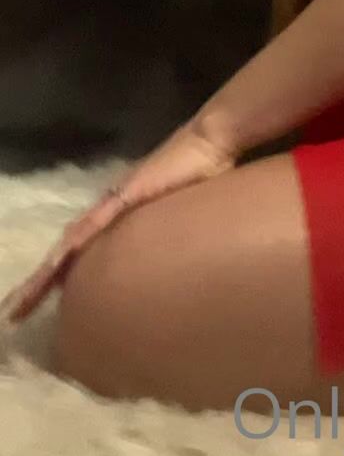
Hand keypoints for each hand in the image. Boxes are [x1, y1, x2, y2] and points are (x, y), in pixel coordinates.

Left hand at [0, 119, 236, 329]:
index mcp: (118, 216)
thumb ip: (167, 237)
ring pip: (70, 242)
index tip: (38, 305)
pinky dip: (75, 245)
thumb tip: (170, 268)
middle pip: (65, 251)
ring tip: (24, 301)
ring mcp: (115, 199)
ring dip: (45, 273)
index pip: (79, 250)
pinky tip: (58, 263)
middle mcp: (108, 208)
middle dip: (39, 283)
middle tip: (14, 314)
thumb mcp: (179, 218)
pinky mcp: (127, 193)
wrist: (210, 141)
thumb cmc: (201, 177)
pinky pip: (95, 224)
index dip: (57, 277)